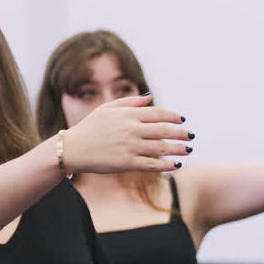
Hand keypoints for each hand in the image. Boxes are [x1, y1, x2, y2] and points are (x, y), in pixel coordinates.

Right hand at [62, 95, 191, 173]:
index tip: (182, 120)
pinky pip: (152, 165)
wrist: (72, 149)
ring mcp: (129, 147)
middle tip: (191, 136)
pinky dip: (167, 165)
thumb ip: (130, 103)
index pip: (158, 113)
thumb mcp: (107, 109)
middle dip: (181, 133)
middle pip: (164, 130)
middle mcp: (131, 129)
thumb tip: (150, 97)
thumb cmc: (90, 128)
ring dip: (178, 149)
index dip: (173, 116)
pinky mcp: (127, 163)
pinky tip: (176, 165)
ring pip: (161, 148)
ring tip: (188, 150)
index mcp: (127, 115)